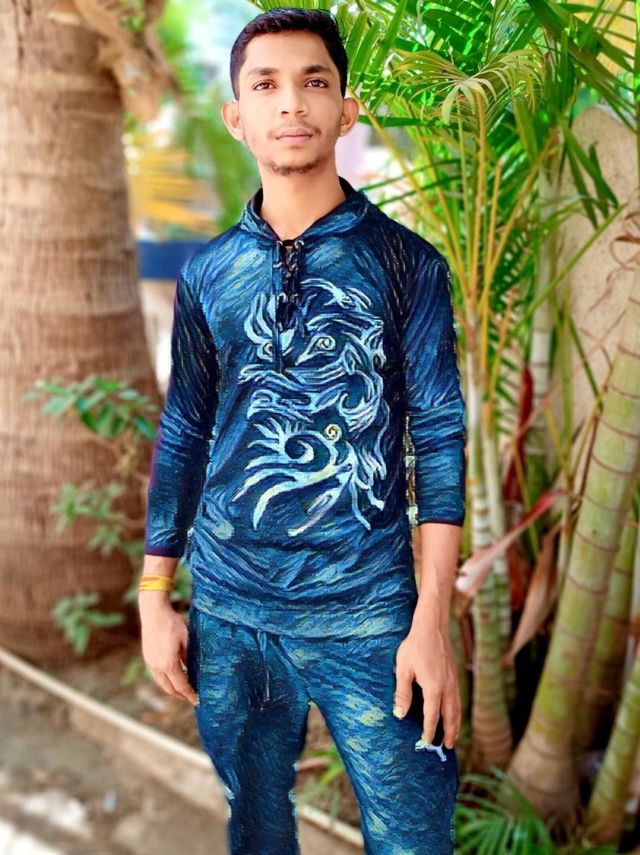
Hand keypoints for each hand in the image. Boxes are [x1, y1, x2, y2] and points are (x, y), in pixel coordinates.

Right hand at [138, 591, 197, 705]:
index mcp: (168, 664)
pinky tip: (172, 677)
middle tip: (191, 697)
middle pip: (169, 689)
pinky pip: (156, 675)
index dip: (190, 694)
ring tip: (182, 690)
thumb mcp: (187, 640)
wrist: (153, 612)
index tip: (197, 700)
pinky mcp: (147, 657)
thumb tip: (194, 670)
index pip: (181, 686)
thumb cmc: (172, 624)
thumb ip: (190, 657)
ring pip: (161, 683)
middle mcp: (157, 667)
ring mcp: (150, 663)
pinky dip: (165, 681)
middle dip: (181, 695)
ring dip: (172, 689)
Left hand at [393, 623, 460, 748]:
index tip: (426, 744)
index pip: (432, 717)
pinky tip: (453, 714)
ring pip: (456, 709)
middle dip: (448, 733)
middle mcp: (447, 688)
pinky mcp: (454, 675)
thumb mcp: (403, 669)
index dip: (429, 732)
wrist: (432, 627)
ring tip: (453, 737)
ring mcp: (452, 681)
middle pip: (450, 717)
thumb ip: (402, 693)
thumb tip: (399, 715)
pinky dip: (457, 712)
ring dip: (455, 725)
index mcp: (433, 688)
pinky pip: (457, 699)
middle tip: (447, 748)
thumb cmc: (415, 646)